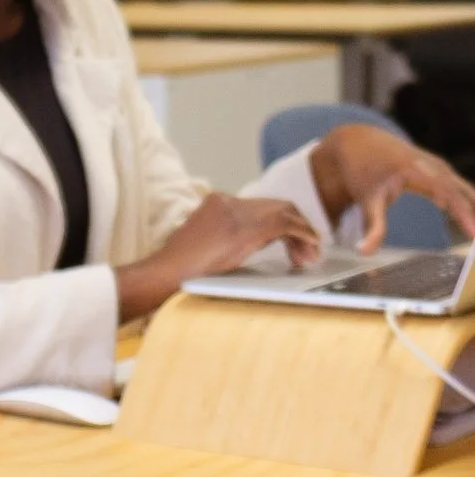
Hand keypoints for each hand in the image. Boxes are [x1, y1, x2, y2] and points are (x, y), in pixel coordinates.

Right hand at [117, 192, 321, 320]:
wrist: (164, 276)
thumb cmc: (180, 270)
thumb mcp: (207, 242)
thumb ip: (230, 233)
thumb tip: (260, 239)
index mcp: (216, 202)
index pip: (262, 206)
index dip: (283, 224)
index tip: (291, 246)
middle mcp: (228, 200)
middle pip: (277, 206)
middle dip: (297, 227)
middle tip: (306, 253)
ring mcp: (236, 212)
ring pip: (285, 211)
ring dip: (303, 232)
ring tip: (309, 255)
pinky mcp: (246, 228)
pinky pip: (287, 224)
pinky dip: (304, 234)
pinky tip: (311, 248)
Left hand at [308, 124, 474, 250]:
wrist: (360, 142)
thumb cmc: (362, 172)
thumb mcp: (366, 199)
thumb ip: (372, 227)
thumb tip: (364, 253)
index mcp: (414, 168)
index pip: (445, 191)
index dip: (461, 212)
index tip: (472, 232)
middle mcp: (430, 163)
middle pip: (458, 189)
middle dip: (471, 212)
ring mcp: (436, 164)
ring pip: (461, 187)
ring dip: (471, 207)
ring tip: (474, 230)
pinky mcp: (438, 168)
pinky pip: (456, 186)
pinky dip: (466, 201)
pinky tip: (469, 219)